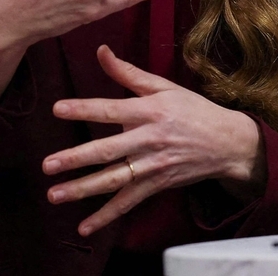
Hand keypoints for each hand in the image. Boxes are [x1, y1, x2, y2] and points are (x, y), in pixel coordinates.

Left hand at [42, 45, 265, 235]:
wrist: (229, 143)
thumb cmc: (193, 110)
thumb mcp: (164, 86)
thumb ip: (128, 72)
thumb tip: (100, 50)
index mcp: (149, 111)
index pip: (111, 109)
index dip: (85, 109)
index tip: (57, 109)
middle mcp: (149, 140)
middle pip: (108, 150)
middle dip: (76, 158)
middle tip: (48, 165)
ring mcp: (153, 166)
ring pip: (114, 180)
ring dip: (83, 189)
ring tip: (54, 195)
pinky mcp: (156, 185)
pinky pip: (128, 203)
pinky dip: (106, 216)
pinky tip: (85, 226)